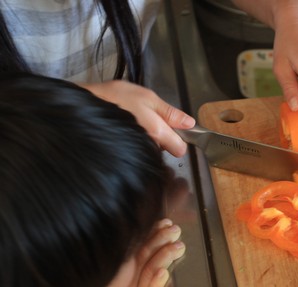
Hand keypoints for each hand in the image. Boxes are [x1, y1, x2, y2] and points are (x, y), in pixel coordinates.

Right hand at [80, 81, 195, 155]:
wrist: (83, 107)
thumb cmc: (116, 98)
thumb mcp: (147, 97)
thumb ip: (170, 112)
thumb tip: (190, 123)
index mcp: (158, 133)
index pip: (180, 149)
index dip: (179, 139)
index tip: (171, 128)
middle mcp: (149, 147)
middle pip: (165, 149)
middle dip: (162, 137)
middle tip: (148, 119)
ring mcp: (137, 152)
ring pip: (152, 150)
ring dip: (148, 139)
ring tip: (134, 121)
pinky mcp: (124, 154)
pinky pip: (138, 150)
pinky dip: (137, 141)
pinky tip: (126, 128)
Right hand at [93, 219, 185, 286]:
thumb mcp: (130, 274)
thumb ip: (144, 253)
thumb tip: (164, 227)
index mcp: (125, 268)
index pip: (137, 245)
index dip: (152, 232)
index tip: (165, 221)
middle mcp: (129, 279)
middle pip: (143, 255)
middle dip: (161, 239)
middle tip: (175, 230)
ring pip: (148, 272)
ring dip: (164, 256)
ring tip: (179, 246)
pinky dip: (157, 282)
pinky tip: (164, 272)